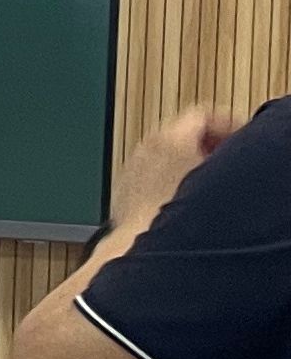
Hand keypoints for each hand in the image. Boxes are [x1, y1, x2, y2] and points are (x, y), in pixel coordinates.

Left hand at [118, 105, 243, 222]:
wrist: (145, 244)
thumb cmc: (179, 213)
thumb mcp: (216, 177)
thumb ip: (223, 155)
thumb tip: (229, 153)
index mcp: (169, 138)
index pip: (201, 114)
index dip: (225, 123)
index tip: (237, 136)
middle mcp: (145, 147)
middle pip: (180, 133)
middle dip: (205, 144)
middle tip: (224, 159)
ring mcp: (131, 167)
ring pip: (163, 154)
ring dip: (185, 163)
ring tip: (206, 182)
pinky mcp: (122, 189)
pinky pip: (147, 175)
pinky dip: (165, 179)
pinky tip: (181, 198)